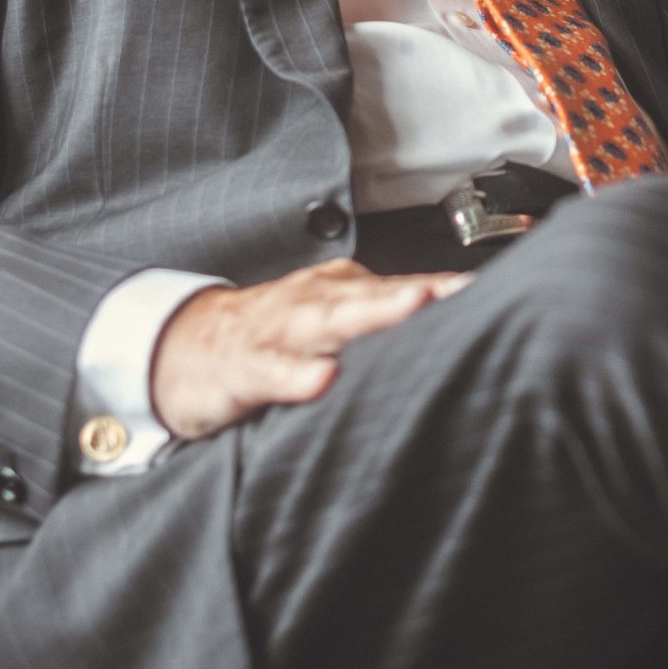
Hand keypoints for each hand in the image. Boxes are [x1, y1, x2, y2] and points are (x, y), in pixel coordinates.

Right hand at [149, 259, 468, 440]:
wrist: (181, 346)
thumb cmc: (271, 337)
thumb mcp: (330, 324)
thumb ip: (384, 329)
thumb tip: (459, 336)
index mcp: (340, 293)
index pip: (400, 288)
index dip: (442, 290)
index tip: (486, 290)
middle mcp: (315, 303)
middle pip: (370, 296)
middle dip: (414, 294)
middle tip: (456, 292)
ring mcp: (278, 332)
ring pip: (327, 321)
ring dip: (369, 315)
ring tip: (409, 310)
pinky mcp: (244, 368)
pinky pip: (273, 370)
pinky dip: (297, 375)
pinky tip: (322, 379)